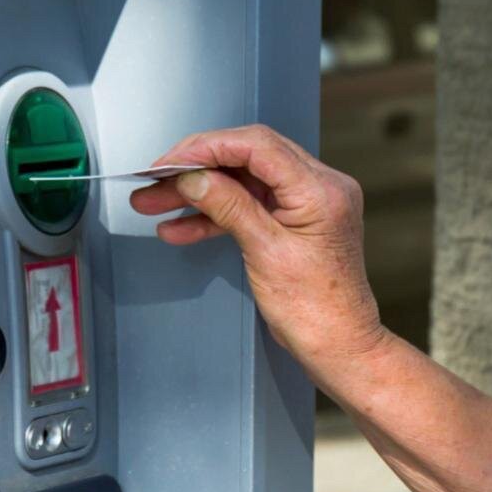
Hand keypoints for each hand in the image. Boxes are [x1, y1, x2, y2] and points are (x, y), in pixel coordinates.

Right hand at [129, 125, 386, 364]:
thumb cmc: (315, 308)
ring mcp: (309, 202)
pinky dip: (216, 214)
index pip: (258, 146)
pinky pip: (251, 205)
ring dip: (199, 192)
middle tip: (154, 179)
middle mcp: (321, 186)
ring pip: (244, 182)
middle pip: (248, 158)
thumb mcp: (265, 252)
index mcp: (320, 189)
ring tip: (153, 202)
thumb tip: (192, 177)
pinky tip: (179, 227)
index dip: (208, 147)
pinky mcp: (297, 219)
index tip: (170, 161)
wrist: (339, 345)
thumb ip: (229, 207)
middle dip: (197, 168)